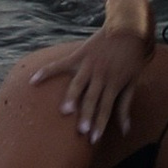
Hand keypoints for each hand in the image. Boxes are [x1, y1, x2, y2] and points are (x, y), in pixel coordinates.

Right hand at [30, 24, 155, 143]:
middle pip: (92, 98)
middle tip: (80, 131)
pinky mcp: (79, 55)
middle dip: (86, 115)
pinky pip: (61, 64)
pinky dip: (47, 71)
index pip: (106, 108)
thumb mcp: (132, 82)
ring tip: (65, 111)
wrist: (130, 27)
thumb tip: (125, 131)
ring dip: (72, 97)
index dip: (99, 124)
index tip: (93, 139)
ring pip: (78, 84)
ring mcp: (89, 64)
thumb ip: (125, 106)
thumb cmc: (133, 58)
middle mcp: (101, 75)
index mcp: (114, 83)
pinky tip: (34, 80)